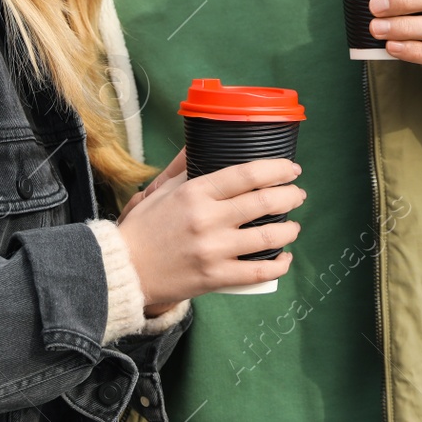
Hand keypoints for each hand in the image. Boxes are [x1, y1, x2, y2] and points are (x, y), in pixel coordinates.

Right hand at [116, 157, 304, 312]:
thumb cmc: (144, 228)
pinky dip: (278, 265)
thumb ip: (187, 169)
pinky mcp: (215, 277)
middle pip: (264, 202)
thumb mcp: (163, 190)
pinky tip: (284, 259)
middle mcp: (208, 219)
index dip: (276, 169)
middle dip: (290, 196)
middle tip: (298, 194)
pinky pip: (258, 272)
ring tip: (293, 226)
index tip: (291, 169)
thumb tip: (204, 144)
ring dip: (289, 229)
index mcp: (196, 193)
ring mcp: (213, 250)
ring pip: (268, 237)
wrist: (124, 268)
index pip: (247, 174)